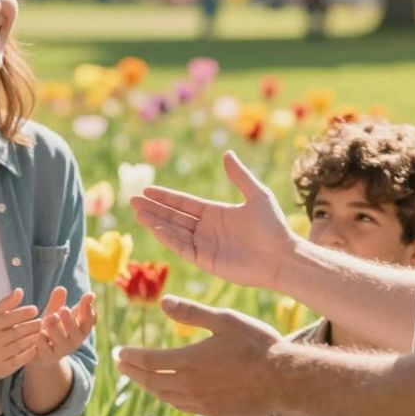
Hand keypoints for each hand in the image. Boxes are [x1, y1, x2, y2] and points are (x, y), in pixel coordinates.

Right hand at [0, 290, 43, 379]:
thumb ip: (6, 303)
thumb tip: (20, 291)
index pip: (10, 317)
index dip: (24, 313)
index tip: (35, 309)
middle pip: (18, 331)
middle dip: (33, 325)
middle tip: (44, 321)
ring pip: (21, 345)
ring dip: (35, 338)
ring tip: (43, 332)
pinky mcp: (3, 368)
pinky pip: (21, 359)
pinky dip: (31, 352)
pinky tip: (38, 346)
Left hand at [29, 287, 94, 368]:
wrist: (42, 355)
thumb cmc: (53, 330)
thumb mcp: (56, 315)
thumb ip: (59, 303)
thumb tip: (63, 288)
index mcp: (79, 331)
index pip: (88, 322)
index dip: (88, 310)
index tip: (87, 296)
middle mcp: (72, 342)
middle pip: (75, 333)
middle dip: (70, 321)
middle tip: (64, 309)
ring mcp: (59, 351)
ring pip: (60, 341)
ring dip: (55, 329)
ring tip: (49, 317)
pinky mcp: (45, 357)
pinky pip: (45, 350)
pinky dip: (43, 342)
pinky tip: (40, 332)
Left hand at [118, 296, 289, 415]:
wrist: (284, 380)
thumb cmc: (256, 344)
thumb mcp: (224, 319)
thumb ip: (191, 312)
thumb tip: (163, 302)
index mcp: (189, 361)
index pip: (148, 361)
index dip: (130, 356)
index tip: (119, 351)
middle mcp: (190, 386)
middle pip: (151, 381)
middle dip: (133, 372)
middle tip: (121, 364)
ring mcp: (201, 403)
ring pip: (165, 396)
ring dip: (149, 386)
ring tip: (141, 376)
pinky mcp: (213, 413)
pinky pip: (182, 407)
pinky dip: (168, 397)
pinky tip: (169, 391)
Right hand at [130, 151, 293, 288]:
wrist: (282, 256)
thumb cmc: (273, 226)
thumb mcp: (256, 194)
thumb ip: (239, 176)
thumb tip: (227, 154)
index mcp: (216, 213)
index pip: (184, 203)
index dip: (165, 197)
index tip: (146, 189)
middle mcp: (207, 229)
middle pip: (174, 216)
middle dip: (153, 208)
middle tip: (132, 200)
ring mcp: (205, 245)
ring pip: (174, 231)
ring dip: (155, 222)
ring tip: (137, 212)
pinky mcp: (206, 261)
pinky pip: (183, 248)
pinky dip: (168, 238)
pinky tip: (155, 228)